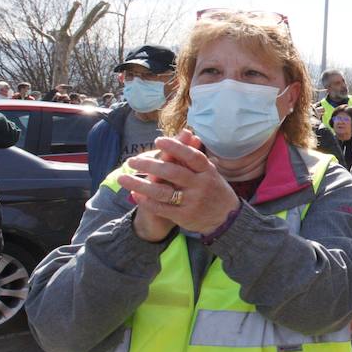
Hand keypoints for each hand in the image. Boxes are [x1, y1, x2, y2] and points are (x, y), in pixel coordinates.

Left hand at [121, 133, 240, 235]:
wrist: (227, 219)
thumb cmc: (214, 189)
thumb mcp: (209, 172)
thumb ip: (194, 155)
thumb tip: (186, 132)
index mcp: (207, 172)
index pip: (192, 156)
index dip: (176, 147)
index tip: (158, 141)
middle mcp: (201, 186)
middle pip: (173, 173)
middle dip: (150, 165)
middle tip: (131, 161)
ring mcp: (193, 202)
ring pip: (162, 192)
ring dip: (140, 185)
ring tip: (123, 178)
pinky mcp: (185, 216)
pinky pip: (162, 208)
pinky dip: (147, 201)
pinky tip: (135, 195)